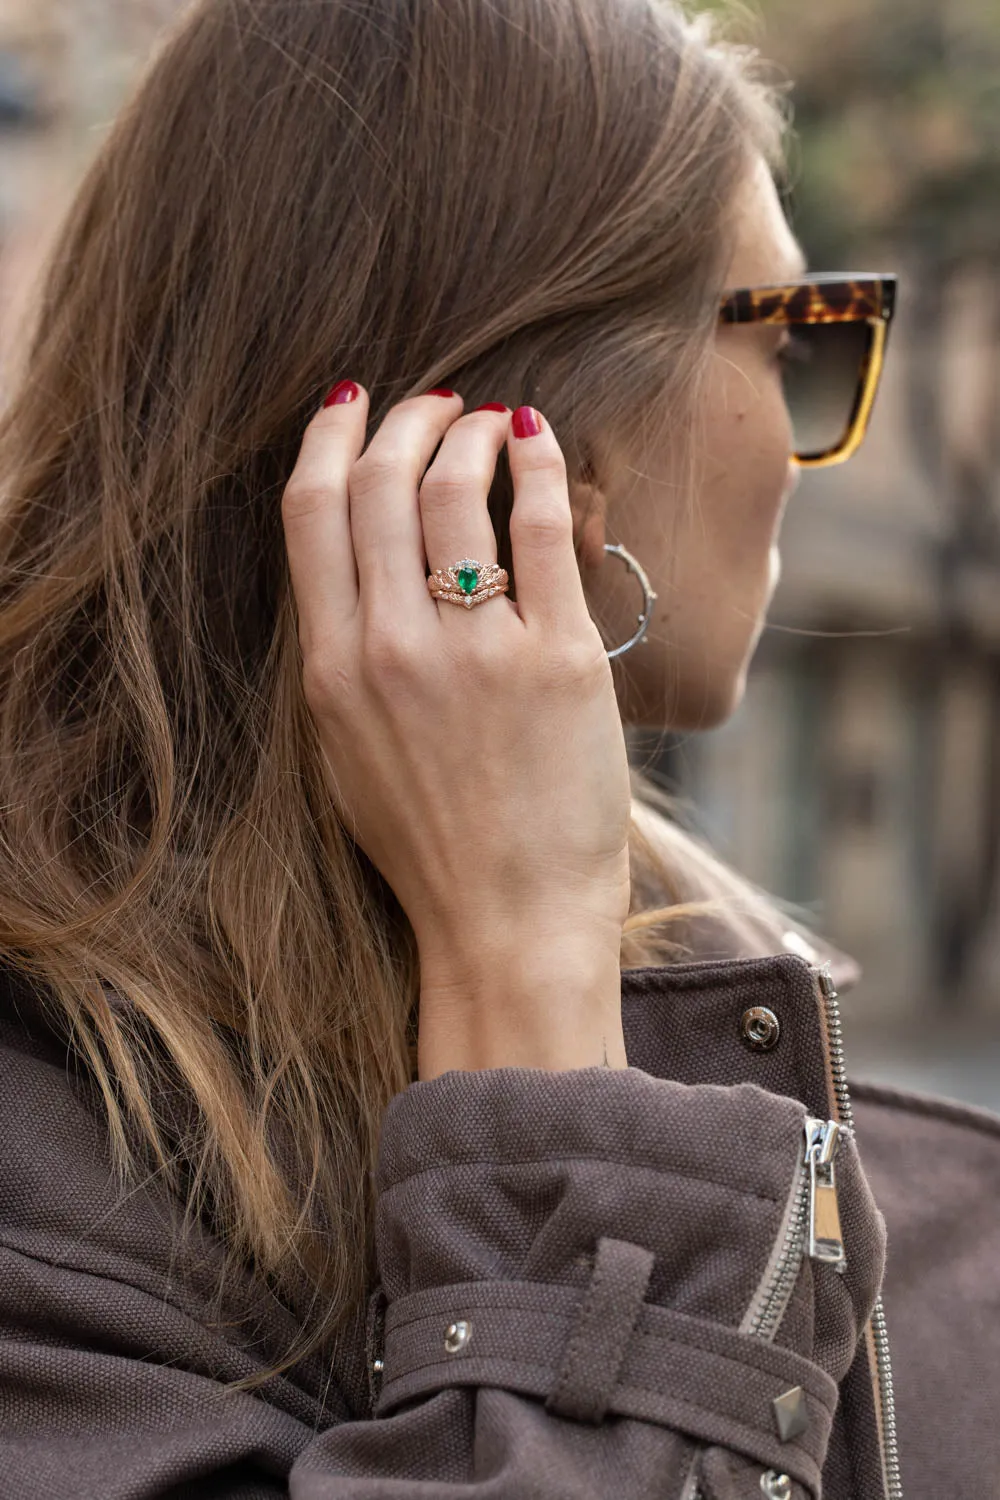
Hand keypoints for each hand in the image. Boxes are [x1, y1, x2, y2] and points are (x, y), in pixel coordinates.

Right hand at [280, 385, 631, 1073]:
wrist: (509, 921)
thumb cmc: (432, 845)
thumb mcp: (348, 754)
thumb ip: (346, 658)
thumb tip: (368, 565)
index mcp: (332, 671)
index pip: (310, 515)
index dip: (327, 440)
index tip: (349, 403)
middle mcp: (393, 649)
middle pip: (380, 484)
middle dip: (405, 420)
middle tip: (434, 404)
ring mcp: (477, 653)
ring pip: (457, 489)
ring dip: (470, 433)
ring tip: (491, 421)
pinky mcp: (558, 660)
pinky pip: (544, 527)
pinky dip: (541, 464)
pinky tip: (540, 441)